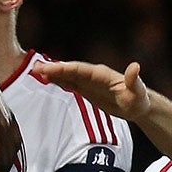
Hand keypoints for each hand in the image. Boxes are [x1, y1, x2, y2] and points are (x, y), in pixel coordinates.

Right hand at [32, 58, 150, 123]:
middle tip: (34, 67)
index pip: (79, 70)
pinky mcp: (86, 88)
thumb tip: (135, 66)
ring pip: (67, 75)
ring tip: (34, 70)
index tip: (50, 68)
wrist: (138, 104)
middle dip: (53, 69)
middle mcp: (93, 74)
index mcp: (101, 74)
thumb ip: (134, 80)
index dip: (64, 69)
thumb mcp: (138, 92)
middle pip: (70, 70)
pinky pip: (69, 82)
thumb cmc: (138, 99)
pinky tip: (45, 78)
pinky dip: (57, 80)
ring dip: (51, 73)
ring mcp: (88, 81)